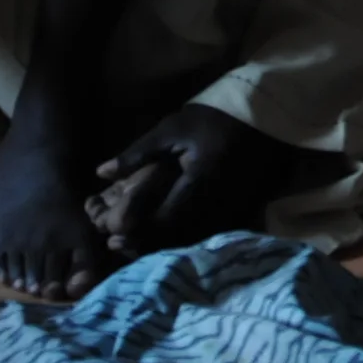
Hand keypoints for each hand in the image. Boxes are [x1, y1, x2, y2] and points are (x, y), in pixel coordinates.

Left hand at [87, 103, 284, 256]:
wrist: (262, 117)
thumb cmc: (213, 118)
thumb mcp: (171, 129)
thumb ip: (137, 153)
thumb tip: (101, 172)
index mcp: (199, 181)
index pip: (166, 218)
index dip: (139, 232)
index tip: (114, 238)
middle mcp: (217, 201)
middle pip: (177, 235)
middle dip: (147, 243)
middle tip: (120, 245)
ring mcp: (231, 208)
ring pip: (193, 238)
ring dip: (165, 244)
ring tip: (137, 245)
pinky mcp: (240, 209)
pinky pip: (209, 232)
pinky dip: (185, 238)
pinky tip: (169, 237)